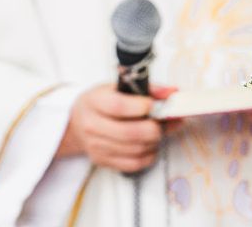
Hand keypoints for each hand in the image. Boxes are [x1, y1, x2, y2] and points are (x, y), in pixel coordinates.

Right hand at [56, 83, 175, 172]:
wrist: (78, 123)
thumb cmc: (101, 103)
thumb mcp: (117, 88)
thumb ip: (147, 89)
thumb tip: (173, 93)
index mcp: (94, 101)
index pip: (118, 106)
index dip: (140, 106)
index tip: (152, 104)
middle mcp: (92, 125)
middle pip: (129, 133)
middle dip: (154, 128)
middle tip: (161, 121)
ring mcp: (96, 146)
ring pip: (135, 149)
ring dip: (154, 141)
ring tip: (156, 131)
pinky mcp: (102, 161)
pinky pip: (134, 164)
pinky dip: (149, 155)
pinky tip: (148, 145)